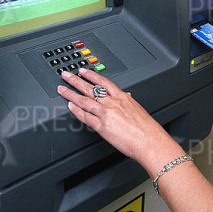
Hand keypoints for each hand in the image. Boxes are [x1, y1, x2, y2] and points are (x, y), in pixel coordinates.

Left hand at [57, 68, 183, 174]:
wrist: (150, 141)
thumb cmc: (148, 129)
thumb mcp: (138, 109)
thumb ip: (128, 103)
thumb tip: (125, 98)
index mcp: (122, 97)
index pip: (103, 82)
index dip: (91, 75)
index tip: (83, 71)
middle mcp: (113, 103)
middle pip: (90, 88)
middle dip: (76, 80)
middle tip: (66, 75)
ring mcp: (106, 114)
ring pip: (84, 101)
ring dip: (71, 94)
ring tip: (62, 89)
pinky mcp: (102, 127)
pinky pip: (86, 117)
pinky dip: (77, 111)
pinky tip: (70, 107)